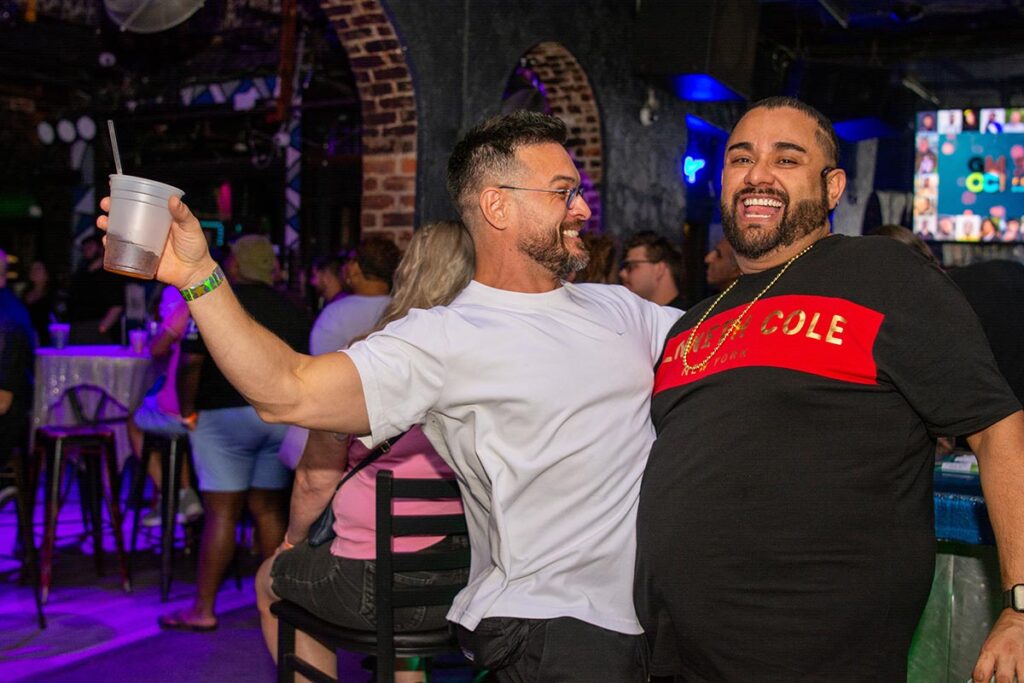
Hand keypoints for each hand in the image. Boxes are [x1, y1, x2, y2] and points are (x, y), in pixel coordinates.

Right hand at [96, 195, 214, 288]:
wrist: (195, 272)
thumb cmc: (195, 247)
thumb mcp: (191, 227)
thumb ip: (183, 214)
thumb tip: (173, 198)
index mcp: (158, 218)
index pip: (139, 204)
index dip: (125, 197)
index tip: (114, 190)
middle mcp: (147, 229)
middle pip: (125, 217)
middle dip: (111, 210)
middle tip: (106, 205)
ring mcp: (142, 244)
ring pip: (119, 233)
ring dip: (107, 226)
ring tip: (103, 222)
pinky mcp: (139, 258)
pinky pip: (122, 251)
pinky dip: (111, 246)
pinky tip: (107, 241)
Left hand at [972, 609, 1023, 681]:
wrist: (1017, 620)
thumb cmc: (1002, 635)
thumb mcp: (988, 647)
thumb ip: (985, 664)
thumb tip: (980, 680)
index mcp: (989, 652)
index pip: (980, 674)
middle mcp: (1004, 655)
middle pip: (1002, 680)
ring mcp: (1019, 658)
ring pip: (1019, 681)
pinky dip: (1022, 679)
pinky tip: (1020, 679)